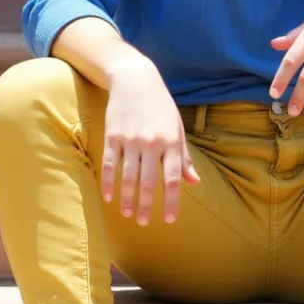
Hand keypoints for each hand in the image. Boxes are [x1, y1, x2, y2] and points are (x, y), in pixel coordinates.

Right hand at [101, 57, 199, 224]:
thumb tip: (194, 182)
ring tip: (128, 214)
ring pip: (128, 177)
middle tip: (144, 223)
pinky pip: (110, 165)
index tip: (169, 219)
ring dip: (128, 199)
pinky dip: (109, 183)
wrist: (136, 80)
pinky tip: (110, 197)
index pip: (173, 179)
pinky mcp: (113, 136)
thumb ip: (184, 157)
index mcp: (171, 142)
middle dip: (147, 206)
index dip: (171, 201)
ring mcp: (131, 140)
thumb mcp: (177, 128)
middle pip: (149, 183)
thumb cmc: (161, 107)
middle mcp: (152, 143)